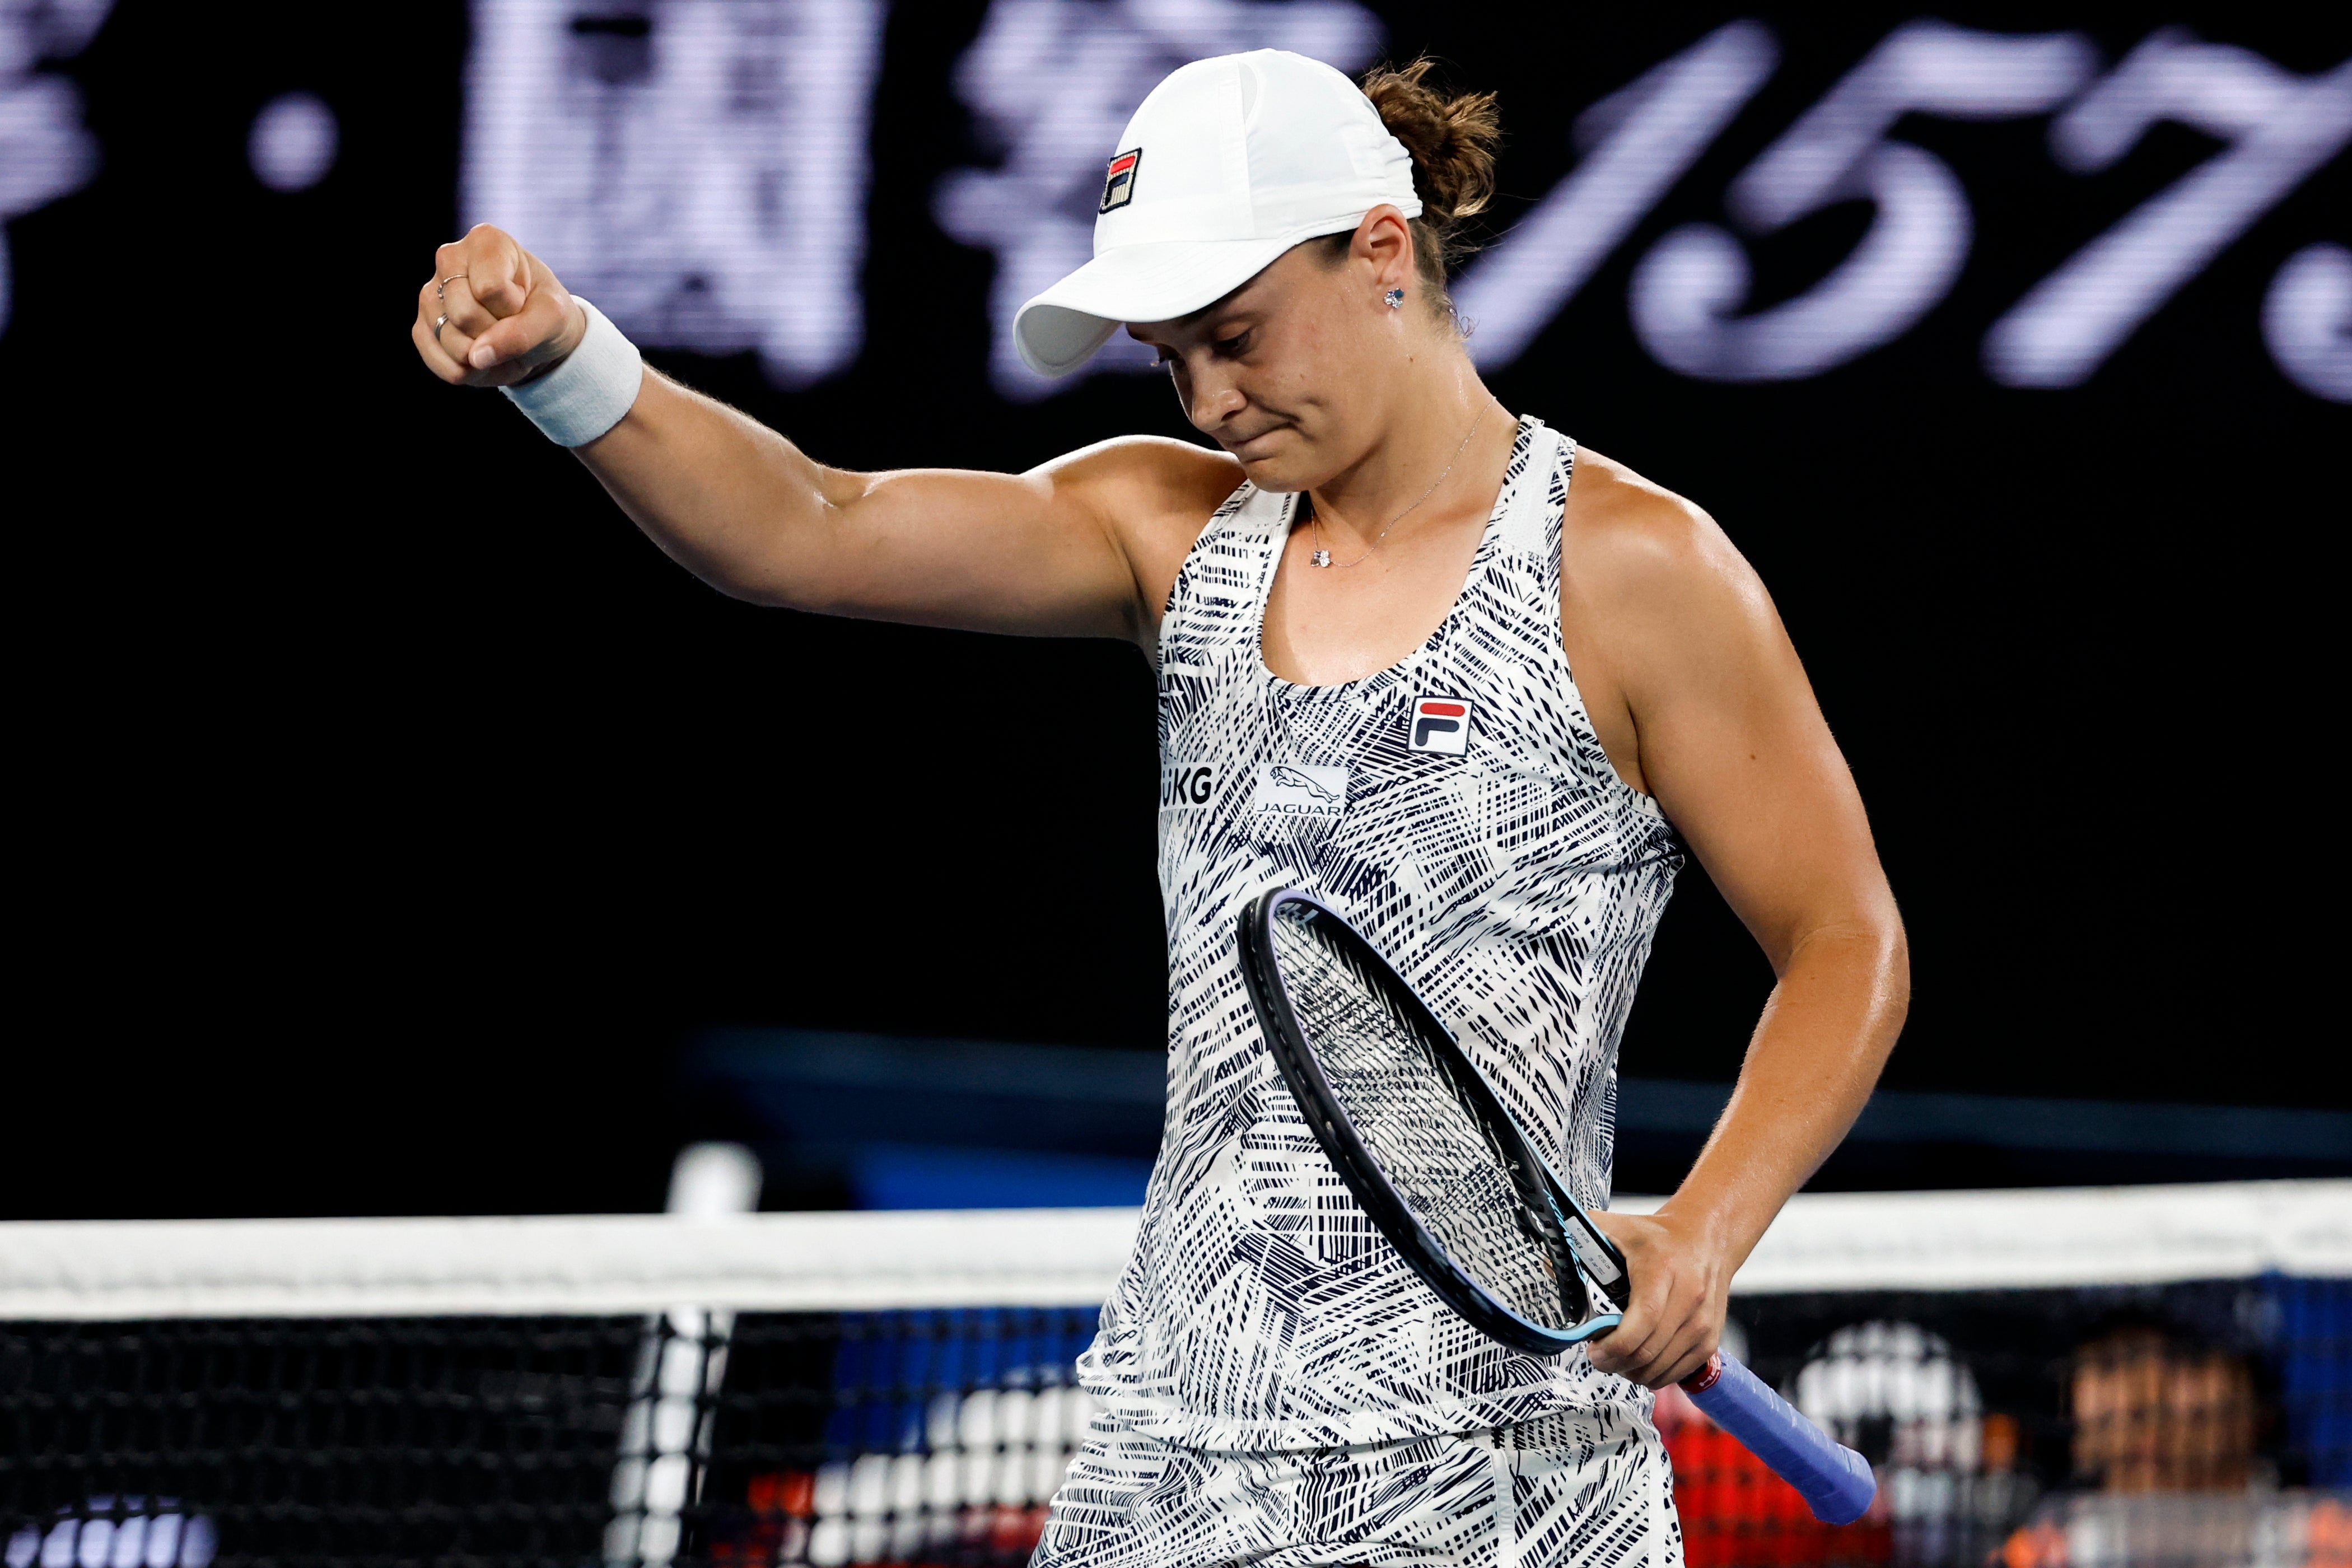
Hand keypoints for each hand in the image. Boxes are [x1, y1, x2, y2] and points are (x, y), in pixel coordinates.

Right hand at [413, 224, 587, 387]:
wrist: (537, 332)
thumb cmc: (545, 312)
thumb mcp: (552, 318)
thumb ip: (521, 334)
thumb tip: (475, 356)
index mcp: (485, 241)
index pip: (490, 289)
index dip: (513, 309)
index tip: (522, 302)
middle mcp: (449, 259)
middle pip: (465, 315)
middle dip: (497, 334)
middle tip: (511, 325)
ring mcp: (430, 294)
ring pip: (450, 341)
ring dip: (486, 358)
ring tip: (500, 343)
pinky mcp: (421, 328)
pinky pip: (441, 364)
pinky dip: (471, 373)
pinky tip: (484, 357)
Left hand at [1584, 1206, 1732, 1388]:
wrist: (1706, 1239)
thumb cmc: (1657, 1237)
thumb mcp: (1617, 1227)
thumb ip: (1580, 1239)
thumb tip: (1548, 1263)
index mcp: (1662, 1269)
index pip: (1642, 1322)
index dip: (1613, 1347)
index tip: (1593, 1350)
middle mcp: (1689, 1299)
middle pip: (1648, 1353)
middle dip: (1614, 1363)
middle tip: (1597, 1356)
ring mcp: (1702, 1323)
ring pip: (1660, 1370)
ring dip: (1631, 1372)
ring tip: (1616, 1357)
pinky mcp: (1710, 1341)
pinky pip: (1675, 1374)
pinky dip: (1652, 1375)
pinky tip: (1638, 1359)